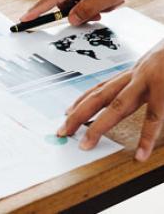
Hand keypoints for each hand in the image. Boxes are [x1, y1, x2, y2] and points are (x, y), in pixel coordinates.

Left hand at [58, 40, 163, 160]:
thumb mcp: (161, 63)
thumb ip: (148, 77)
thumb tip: (141, 93)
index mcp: (136, 71)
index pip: (102, 86)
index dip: (82, 100)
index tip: (66, 112)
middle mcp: (138, 75)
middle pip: (100, 96)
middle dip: (78, 114)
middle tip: (62, 131)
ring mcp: (151, 82)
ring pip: (118, 106)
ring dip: (99, 126)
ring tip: (86, 145)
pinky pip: (154, 118)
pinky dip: (147, 138)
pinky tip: (140, 154)